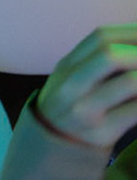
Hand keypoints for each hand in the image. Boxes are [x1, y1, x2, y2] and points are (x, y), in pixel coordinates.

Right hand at [37, 24, 136, 149]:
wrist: (52, 147)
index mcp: (67, 67)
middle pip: (111, 54)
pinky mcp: (102, 132)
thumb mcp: (74, 78)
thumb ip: (99, 60)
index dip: (134, 32)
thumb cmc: (73, 106)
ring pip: (131, 82)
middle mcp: (72, 86)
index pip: (102, 37)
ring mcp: (85, 110)